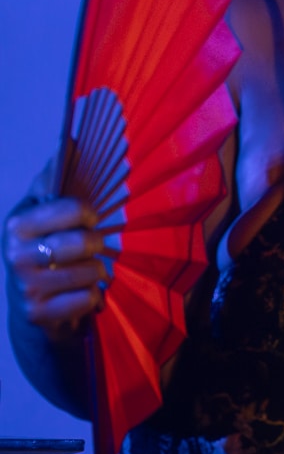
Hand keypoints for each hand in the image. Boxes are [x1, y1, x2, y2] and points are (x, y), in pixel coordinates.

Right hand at [7, 193, 108, 343]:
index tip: (88, 218)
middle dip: (96, 244)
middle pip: (84, 242)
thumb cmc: (42, 250)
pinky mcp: (39, 313)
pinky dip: (92, 296)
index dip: (88, 213)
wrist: (30, 306)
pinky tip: (78, 293)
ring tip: (83, 271)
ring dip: (96, 271)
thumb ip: (53, 180)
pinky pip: (88, 297)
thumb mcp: (40, 213)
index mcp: (17, 225)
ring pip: (91, 271)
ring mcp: (26, 286)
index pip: (71, 209)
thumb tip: (69, 141)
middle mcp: (16, 255)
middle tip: (89, 248)